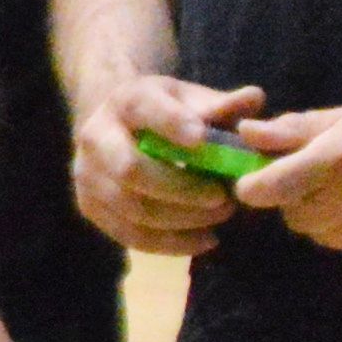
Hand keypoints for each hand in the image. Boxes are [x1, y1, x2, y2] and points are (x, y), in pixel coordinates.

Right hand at [68, 67, 266, 255]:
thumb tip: (254, 98)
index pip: (142, 108)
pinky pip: (129, 235)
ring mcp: (87, 175)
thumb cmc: (169, 114)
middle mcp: (95, 136)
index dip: (170, 124)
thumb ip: (223, 104)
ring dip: (182, 220)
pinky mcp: (90, 207)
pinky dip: (171, 243)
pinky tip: (205, 239)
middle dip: (181, 190)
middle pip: (129, 169)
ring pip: (131, 208)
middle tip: (223, 199)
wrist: (121, 129)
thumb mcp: (193, 101)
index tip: (202, 140)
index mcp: (124, 101)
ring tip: (220, 217)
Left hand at [228, 92, 341, 269]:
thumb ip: (296, 130)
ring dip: (330, 218)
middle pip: (295, 217)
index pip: (271, 189)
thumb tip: (246, 133)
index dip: (255, 186)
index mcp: (338, 161)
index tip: (255, 182)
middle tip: (330, 177)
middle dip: (301, 199)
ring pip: (324, 236)